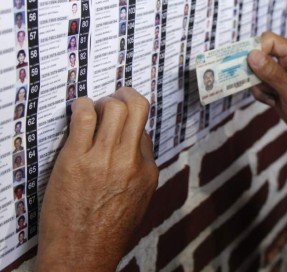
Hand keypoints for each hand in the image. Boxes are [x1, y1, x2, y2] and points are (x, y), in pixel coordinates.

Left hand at [35, 88, 158, 271]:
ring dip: (102, 101)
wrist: (81, 255)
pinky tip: (77, 110)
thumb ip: (139, 171)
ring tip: (93, 108)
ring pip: (113, 107)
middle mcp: (130, 162)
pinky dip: (81, 106)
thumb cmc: (106, 232)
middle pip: (138, 107)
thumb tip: (135, 142)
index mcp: (148, 172)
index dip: (130, 123)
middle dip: (125, 94)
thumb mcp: (138, 202)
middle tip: (114, 96)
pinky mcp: (76, 160)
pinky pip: (84, 117)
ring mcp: (104, 159)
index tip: (118, 121)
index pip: (144, 131)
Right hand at [247, 32, 286, 135]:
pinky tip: (273, 101)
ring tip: (272, 97)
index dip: (258, 52)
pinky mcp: (273, 81)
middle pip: (258, 53)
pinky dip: (261, 93)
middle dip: (256, 72)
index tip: (254, 70)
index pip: (269, 40)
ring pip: (255, 70)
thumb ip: (272, 73)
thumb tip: (252, 55)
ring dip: (259, 86)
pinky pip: (256, 82)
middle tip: (263, 86)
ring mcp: (279, 69)